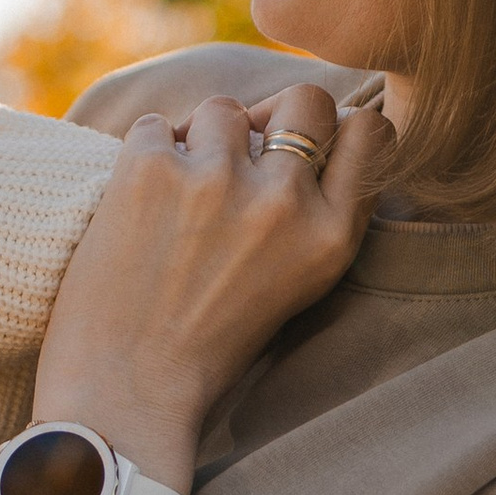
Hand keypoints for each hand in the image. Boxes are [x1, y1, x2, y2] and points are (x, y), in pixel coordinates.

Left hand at [31, 82, 394, 491]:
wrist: (125, 395)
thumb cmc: (205, 349)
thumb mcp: (295, 285)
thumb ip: (311, 211)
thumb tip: (290, 125)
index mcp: (331, 238)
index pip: (370, 130)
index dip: (338, 126)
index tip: (305, 147)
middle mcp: (285, 202)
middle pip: (305, 99)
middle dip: (274, 114)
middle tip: (240, 154)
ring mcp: (217, 180)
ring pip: (223, 109)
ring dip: (200, 140)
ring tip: (178, 200)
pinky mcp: (150, 169)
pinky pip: (154, 125)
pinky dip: (144, 156)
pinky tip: (137, 209)